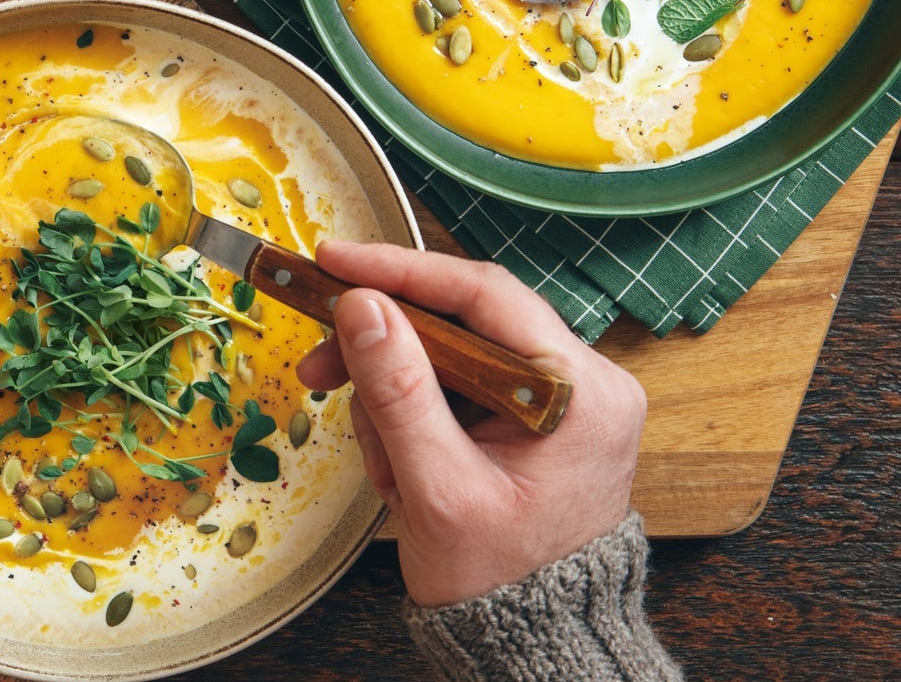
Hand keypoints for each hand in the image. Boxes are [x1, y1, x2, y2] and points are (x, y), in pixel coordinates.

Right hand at [297, 241, 646, 606]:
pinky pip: (456, 387)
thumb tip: (361, 307)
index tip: (335, 262)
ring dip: (393, 397)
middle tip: (318, 367)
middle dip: (384, 349)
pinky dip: (413, 415)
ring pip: (449, 354)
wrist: (530, 639)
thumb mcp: (437, 488)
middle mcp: (582, 381)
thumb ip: (398, 393)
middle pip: (462, 322)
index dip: (402, 272)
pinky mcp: (532, 417)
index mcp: (582, 391)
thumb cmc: (499, 580)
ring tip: (381, 461)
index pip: (485, 295)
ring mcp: (558, 399)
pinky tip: (399, 462)